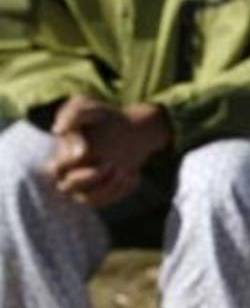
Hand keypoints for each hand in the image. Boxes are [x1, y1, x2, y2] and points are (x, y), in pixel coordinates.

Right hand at [46, 96, 172, 206]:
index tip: (86, 150)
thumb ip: (73, 114)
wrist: (129, 128)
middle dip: (90, 178)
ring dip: (108, 188)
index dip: (69, 162)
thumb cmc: (102, 117)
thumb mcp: (87, 106)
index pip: (56, 168)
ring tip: (125, 171)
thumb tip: (59, 130)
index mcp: (61, 155)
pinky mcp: (104, 192)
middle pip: (68, 188)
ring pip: (88, 200)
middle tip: (112, 163)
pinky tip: (135, 175)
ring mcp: (87, 186)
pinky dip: (121, 191)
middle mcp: (69, 175)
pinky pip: (107, 201)